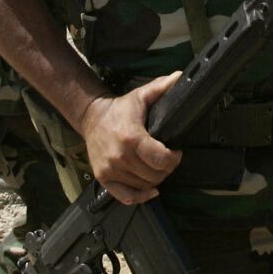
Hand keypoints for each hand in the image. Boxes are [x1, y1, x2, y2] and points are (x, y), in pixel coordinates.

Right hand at [78, 72, 183, 204]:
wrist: (92, 118)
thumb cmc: (120, 109)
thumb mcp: (141, 96)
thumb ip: (161, 87)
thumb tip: (180, 77)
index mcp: (131, 137)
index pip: (161, 160)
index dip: (174, 158)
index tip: (176, 151)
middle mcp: (120, 157)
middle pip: (155, 175)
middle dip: (166, 168)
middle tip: (166, 159)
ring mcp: (110, 169)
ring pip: (144, 186)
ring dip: (154, 179)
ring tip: (155, 166)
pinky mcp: (103, 178)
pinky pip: (126, 197)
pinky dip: (140, 197)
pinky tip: (150, 190)